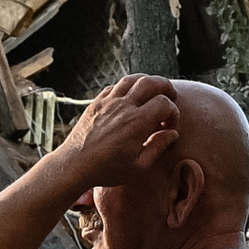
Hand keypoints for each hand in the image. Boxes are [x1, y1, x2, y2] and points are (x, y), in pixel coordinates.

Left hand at [47, 75, 182, 191]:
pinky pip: (115, 86)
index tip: (170, 126)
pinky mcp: (96, 103)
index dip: (173, 112)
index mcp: (137, 122)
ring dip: (146, 82)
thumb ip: (158, 147)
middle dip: (165, 87)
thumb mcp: (139, 166)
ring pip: (132, 79)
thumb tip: (172, 134)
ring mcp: (108, 102)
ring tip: (152, 92)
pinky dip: (127, 88)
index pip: (164, 103)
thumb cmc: (107, 170)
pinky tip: (129, 99)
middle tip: (171, 96)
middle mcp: (124, 107)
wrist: (75, 165)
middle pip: (151, 82)